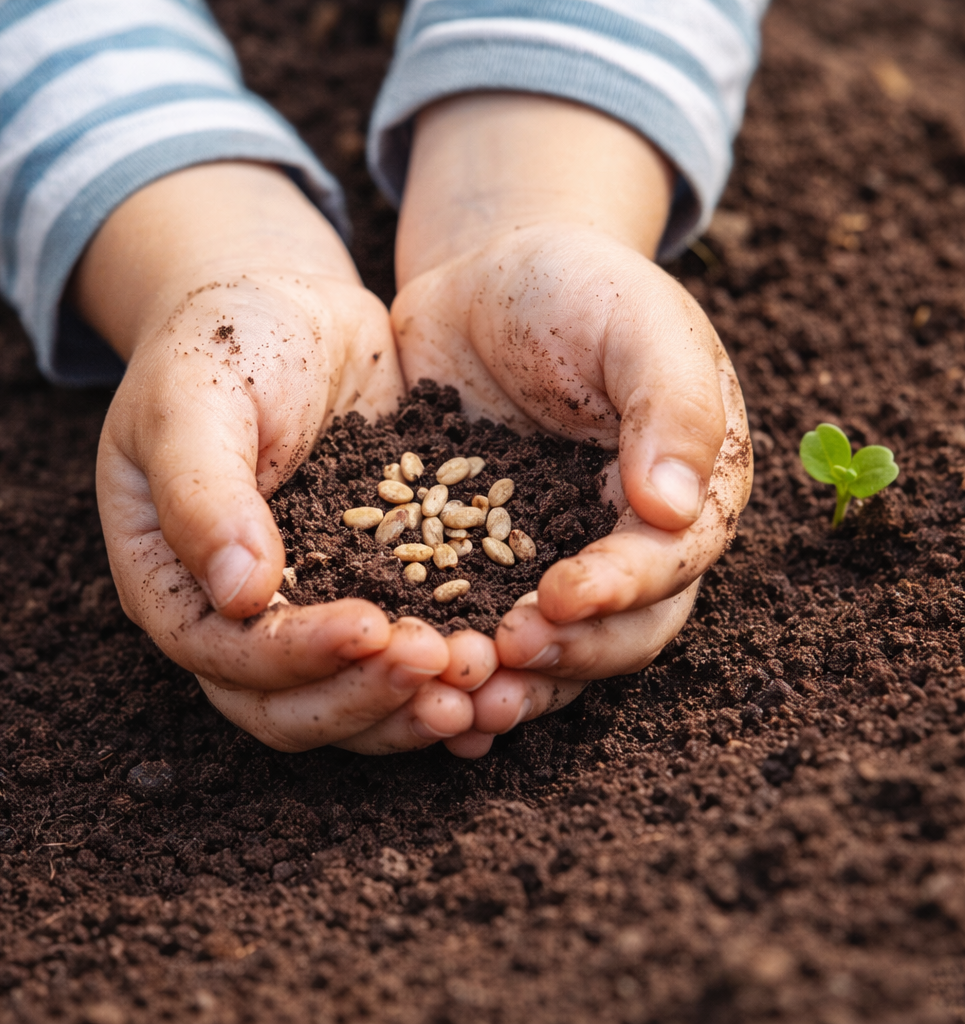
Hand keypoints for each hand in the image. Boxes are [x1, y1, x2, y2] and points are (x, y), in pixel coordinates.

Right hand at [78, 162, 475, 752]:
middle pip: (290, 705)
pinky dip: (445, 669)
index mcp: (173, 582)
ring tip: (481, 683)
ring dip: (412, 703)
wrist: (292, 310)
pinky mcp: (375, 586)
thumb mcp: (194, 399)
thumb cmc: (223, 341)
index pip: (228, 656)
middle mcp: (238, 616)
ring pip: (351, 694)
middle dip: (366, 698)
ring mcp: (310, 606)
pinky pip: (402, 651)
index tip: (371, 627)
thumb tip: (239, 596)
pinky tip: (502, 662)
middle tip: (442, 669)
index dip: (296, 658)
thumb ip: (203, 493)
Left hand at [392, 96, 752, 755]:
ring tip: (463, 701)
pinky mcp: (490, 563)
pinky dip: (467, 658)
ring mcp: (559, 558)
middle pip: (620, 630)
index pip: (667, 564)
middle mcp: (631, 542)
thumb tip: (678, 510)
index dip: (619, 590)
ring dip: (516, 681)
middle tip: (503, 663)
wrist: (488, 283)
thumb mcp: (637, 324)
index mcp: (690, 491)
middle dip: (567, 656)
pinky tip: (425, 690)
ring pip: (556, 646)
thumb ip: (672, 406)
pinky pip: (486, 624)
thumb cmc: (577, 288)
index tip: (560, 600)